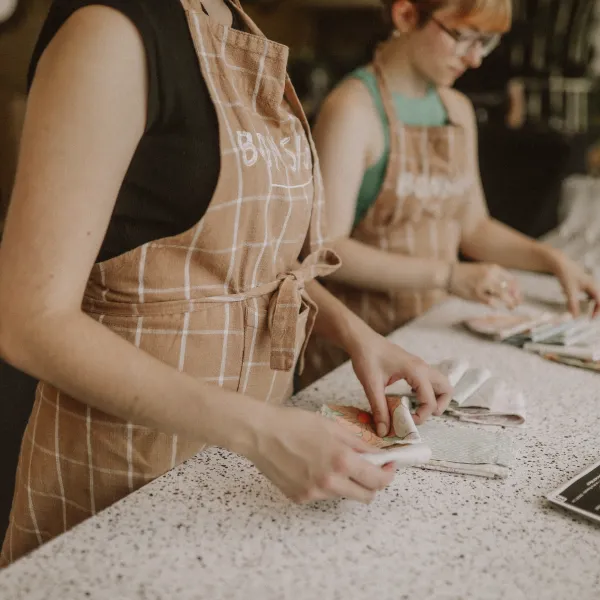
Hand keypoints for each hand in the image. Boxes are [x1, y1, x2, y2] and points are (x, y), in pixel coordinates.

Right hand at [245, 406, 394, 503]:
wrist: (259, 433)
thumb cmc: (292, 423)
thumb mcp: (330, 426)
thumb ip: (357, 442)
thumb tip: (377, 452)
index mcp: (341, 461)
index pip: (377, 480)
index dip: (388, 474)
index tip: (388, 466)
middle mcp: (329, 482)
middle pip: (366, 496)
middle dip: (372, 483)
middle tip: (368, 468)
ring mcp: (313, 493)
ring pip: (343, 494)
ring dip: (347, 482)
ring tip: (331, 461)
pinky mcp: (299, 497)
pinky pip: (322, 494)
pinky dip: (325, 484)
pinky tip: (311, 466)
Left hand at [348, 329, 452, 433]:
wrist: (361, 339)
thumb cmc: (366, 358)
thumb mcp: (371, 386)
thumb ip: (379, 409)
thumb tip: (384, 432)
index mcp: (415, 371)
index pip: (430, 400)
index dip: (421, 416)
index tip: (405, 421)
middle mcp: (423, 367)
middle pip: (446, 389)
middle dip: (439, 406)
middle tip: (421, 415)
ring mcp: (420, 365)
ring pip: (441, 383)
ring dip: (436, 398)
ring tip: (418, 408)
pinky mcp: (414, 366)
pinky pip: (430, 380)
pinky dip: (427, 391)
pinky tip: (411, 398)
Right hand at [448, 263, 521, 308]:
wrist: (449, 274)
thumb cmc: (466, 274)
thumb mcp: (482, 270)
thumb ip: (495, 277)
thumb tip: (509, 290)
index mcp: (493, 268)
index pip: (512, 280)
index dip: (517, 290)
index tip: (518, 296)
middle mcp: (491, 274)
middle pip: (510, 288)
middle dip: (516, 297)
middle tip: (516, 304)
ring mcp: (483, 284)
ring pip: (503, 295)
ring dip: (509, 302)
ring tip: (511, 307)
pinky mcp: (476, 293)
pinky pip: (491, 302)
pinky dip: (496, 305)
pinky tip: (496, 307)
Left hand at [544, 250, 599, 315]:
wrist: (559, 263)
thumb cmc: (566, 275)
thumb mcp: (569, 291)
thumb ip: (572, 304)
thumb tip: (574, 317)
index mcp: (592, 286)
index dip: (597, 311)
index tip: (591, 319)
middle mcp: (591, 284)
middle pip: (597, 298)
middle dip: (595, 308)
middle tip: (591, 316)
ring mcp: (585, 283)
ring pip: (590, 295)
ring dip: (589, 302)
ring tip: (584, 307)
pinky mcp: (578, 282)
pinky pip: (583, 292)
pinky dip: (578, 297)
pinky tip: (567, 294)